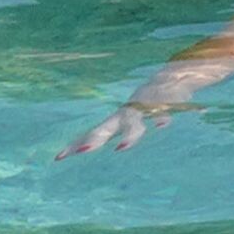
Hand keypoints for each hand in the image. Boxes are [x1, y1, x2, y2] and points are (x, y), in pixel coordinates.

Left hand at [55, 103, 174, 159]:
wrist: (175, 75)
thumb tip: (100, 149)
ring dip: (129, 135)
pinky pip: (163, 111)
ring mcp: (145, 106)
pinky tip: (161, 126)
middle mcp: (127, 113)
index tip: (58, 158)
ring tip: (121, 148)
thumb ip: (125, 134)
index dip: (75, 145)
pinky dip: (161, 118)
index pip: (92, 133)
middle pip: (108, 127)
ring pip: (134, 121)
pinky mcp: (165, 102)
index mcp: (117, 119)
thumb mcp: (133, 119)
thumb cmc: (150, 102)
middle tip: (82, 152)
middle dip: (96, 139)